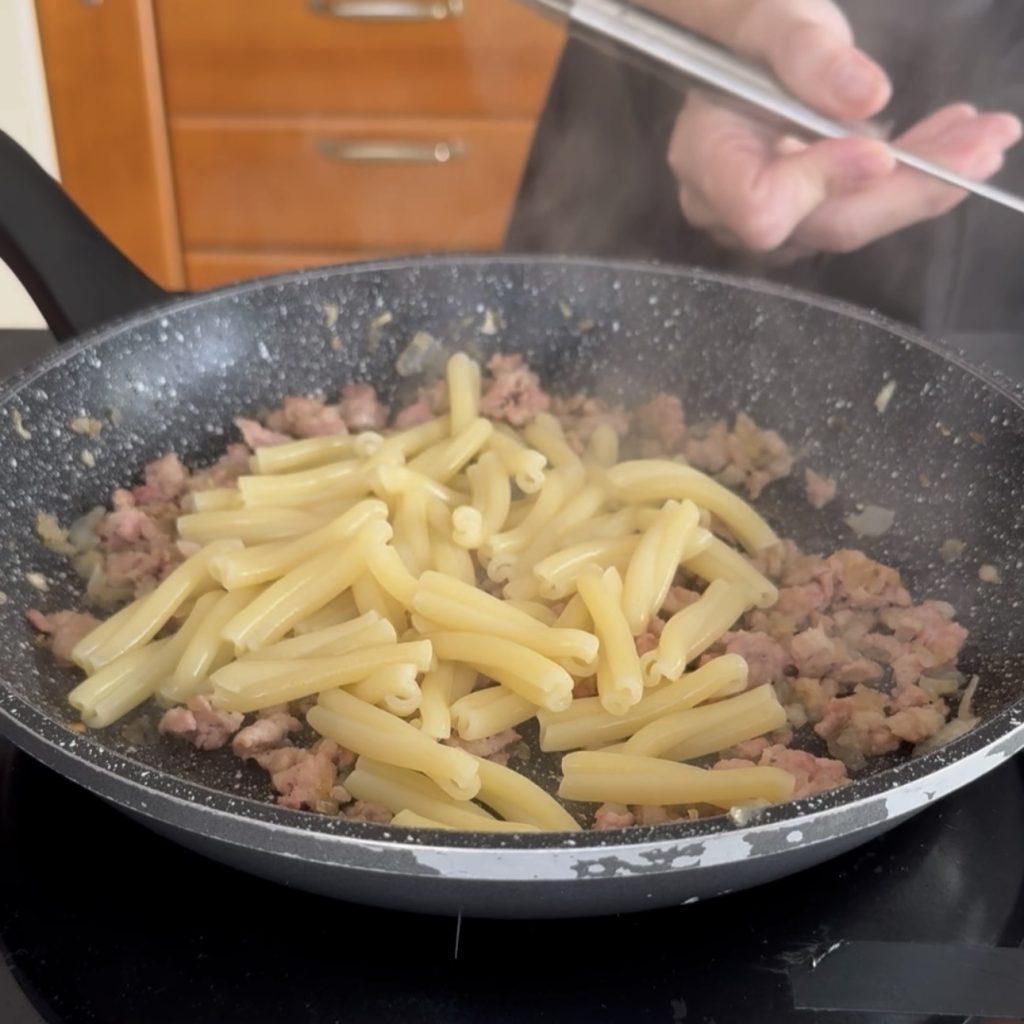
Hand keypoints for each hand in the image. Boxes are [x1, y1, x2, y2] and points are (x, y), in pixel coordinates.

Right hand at [665, 0, 1021, 257]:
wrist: (743, 51)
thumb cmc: (749, 33)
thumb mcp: (776, 21)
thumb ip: (809, 57)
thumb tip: (866, 100)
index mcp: (707, 160)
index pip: (761, 207)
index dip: (821, 186)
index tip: (880, 148)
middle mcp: (730, 208)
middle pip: (825, 225)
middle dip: (908, 190)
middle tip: (980, 147)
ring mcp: (771, 220)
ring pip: (855, 221)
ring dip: (925, 183)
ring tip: (983, 138)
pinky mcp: (806, 217)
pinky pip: (864, 209)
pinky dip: (915, 178)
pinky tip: (956, 143)